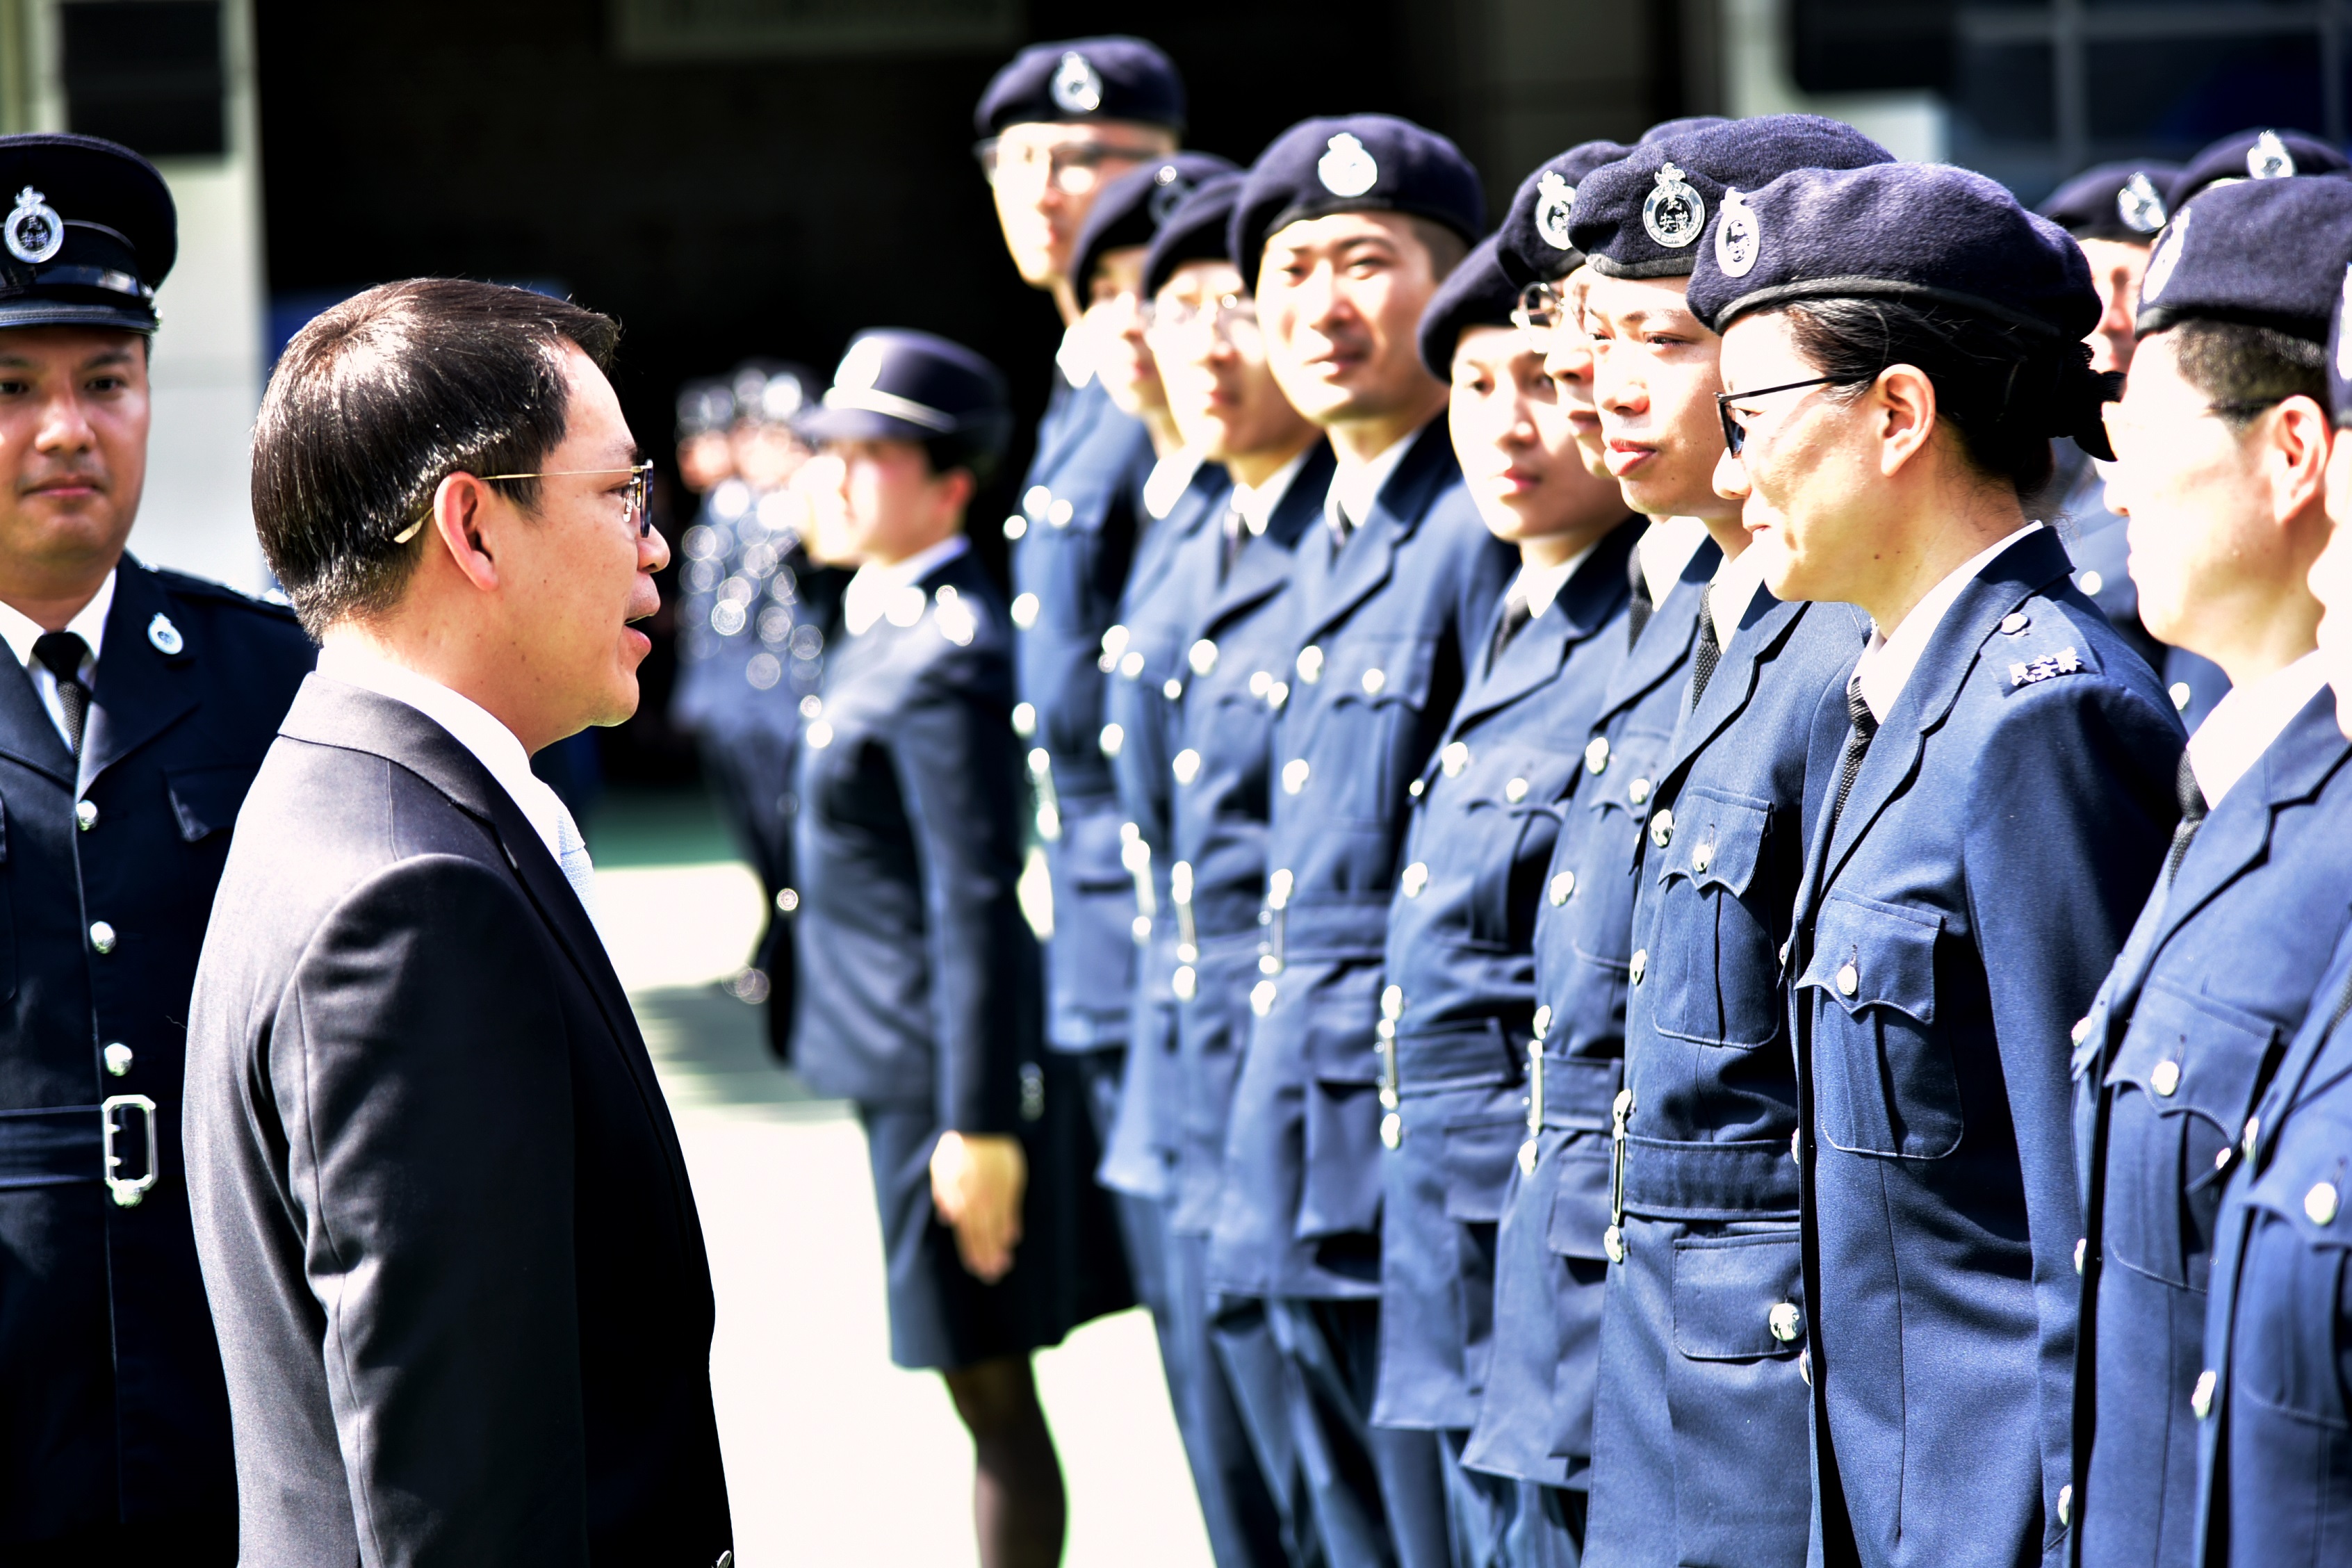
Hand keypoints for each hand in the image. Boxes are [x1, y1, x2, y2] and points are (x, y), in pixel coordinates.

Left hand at [929, 1131, 1026, 1283]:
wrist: (981, 1125)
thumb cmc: (957, 1146)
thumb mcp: (941, 1169)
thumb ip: (943, 1194)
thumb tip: (947, 1218)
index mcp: (959, 1198)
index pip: (966, 1233)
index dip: (971, 1252)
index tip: (975, 1268)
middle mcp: (978, 1200)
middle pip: (983, 1235)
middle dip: (986, 1257)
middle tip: (991, 1276)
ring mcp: (996, 1194)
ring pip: (998, 1227)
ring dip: (1000, 1248)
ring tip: (1004, 1265)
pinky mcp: (1011, 1185)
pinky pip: (1012, 1211)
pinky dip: (1011, 1226)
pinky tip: (1012, 1239)